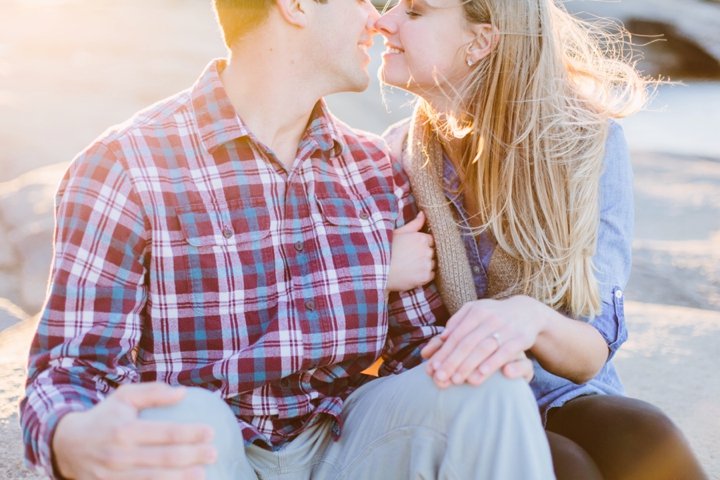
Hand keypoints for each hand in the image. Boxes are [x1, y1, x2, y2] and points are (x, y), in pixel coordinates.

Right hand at [53, 383, 215, 479]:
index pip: (165, 432)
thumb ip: (153, 392)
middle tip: (214, 452)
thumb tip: (183, 392)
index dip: (190, 433)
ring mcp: (115, 476)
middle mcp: (120, 455)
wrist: (67, 446)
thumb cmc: (104, 417)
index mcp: (125, 429)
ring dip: (182, 478)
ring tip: (204, 473)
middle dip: (192, 456)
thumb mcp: (124, 397)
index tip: (211, 431)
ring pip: (154, 479)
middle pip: (164, 458)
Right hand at [386, 211, 435, 291]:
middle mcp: (426, 250)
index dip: (424, 245)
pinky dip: (425, 275)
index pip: (431, 240)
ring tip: (412, 266)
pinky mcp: (425, 277)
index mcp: (421, 238)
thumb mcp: (398, 233)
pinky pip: (432, 275)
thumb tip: (423, 214)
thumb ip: (414, 224)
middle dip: (426, 254)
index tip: (415, 249)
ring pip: (433, 264)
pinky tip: (413, 274)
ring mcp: (426, 264)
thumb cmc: (385, 250)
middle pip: (433, 252)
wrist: (377, 270)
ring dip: (426, 265)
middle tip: (412, 259)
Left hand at [421, 296, 545, 387]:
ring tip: (456, 380)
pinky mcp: (519, 338)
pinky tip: (479, 376)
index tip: (432, 367)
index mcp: (476, 312)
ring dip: (468, 365)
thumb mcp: (475, 310)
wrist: (527, 312)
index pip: (456, 335)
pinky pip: (504, 353)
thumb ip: (458, 321)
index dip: (443, 352)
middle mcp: (489, 318)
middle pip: (467, 343)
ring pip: (483, 349)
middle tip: (440, 378)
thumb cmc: (494, 314)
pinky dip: (491, 365)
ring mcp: (505, 328)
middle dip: (452, 362)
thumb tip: (442, 336)